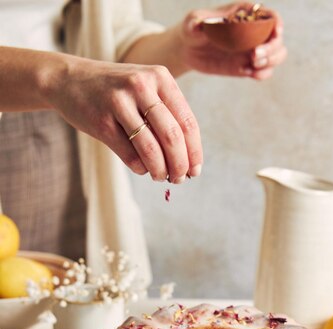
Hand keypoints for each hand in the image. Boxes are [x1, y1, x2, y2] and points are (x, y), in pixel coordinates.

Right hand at [44, 55, 202, 181]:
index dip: (194, 152)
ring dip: (160, 170)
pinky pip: (130, 155)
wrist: (68, 80)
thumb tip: (188, 160)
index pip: (187, 122)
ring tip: (160, 177)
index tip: (195, 171)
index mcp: (160, 77)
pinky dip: (140, 168)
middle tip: (179, 179)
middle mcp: (141, 86)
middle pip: (172, 137)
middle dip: (180, 165)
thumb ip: (167, 115)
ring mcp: (120, 102)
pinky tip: (142, 168)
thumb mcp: (145, 89)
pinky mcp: (102, 121)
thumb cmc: (115, 91)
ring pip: (151, 149)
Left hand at [179, 2, 286, 79]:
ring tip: (252, 66)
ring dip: (270, 62)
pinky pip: (264, 71)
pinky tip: (247, 73)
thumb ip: (197, 22)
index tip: (275, 33)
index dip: (277, 23)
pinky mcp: (248, 65)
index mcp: (246, 15)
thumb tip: (200, 25)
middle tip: (253, 56)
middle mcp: (255, 32)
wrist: (189, 49)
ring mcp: (253, 50)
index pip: (270, 16)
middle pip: (277, 39)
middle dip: (271, 49)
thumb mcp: (192, 22)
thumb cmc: (192, 29)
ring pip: (277, 55)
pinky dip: (261, 74)